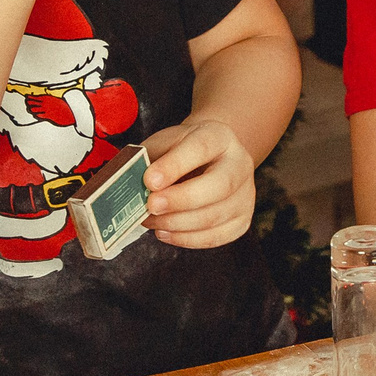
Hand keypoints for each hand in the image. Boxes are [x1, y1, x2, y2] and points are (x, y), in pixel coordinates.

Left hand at [141, 118, 254, 248]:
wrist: (209, 159)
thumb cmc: (181, 152)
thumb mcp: (165, 143)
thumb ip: (149, 160)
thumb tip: (129, 186)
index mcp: (220, 136)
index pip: (201, 148)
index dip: (175, 165)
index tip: (149, 180)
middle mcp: (240, 164)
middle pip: (219, 186)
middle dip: (180, 200)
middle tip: (150, 206)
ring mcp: (246, 194)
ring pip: (215, 216)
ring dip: (177, 223)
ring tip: (150, 220)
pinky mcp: (242, 220)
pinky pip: (216, 237)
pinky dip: (186, 239)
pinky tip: (165, 232)